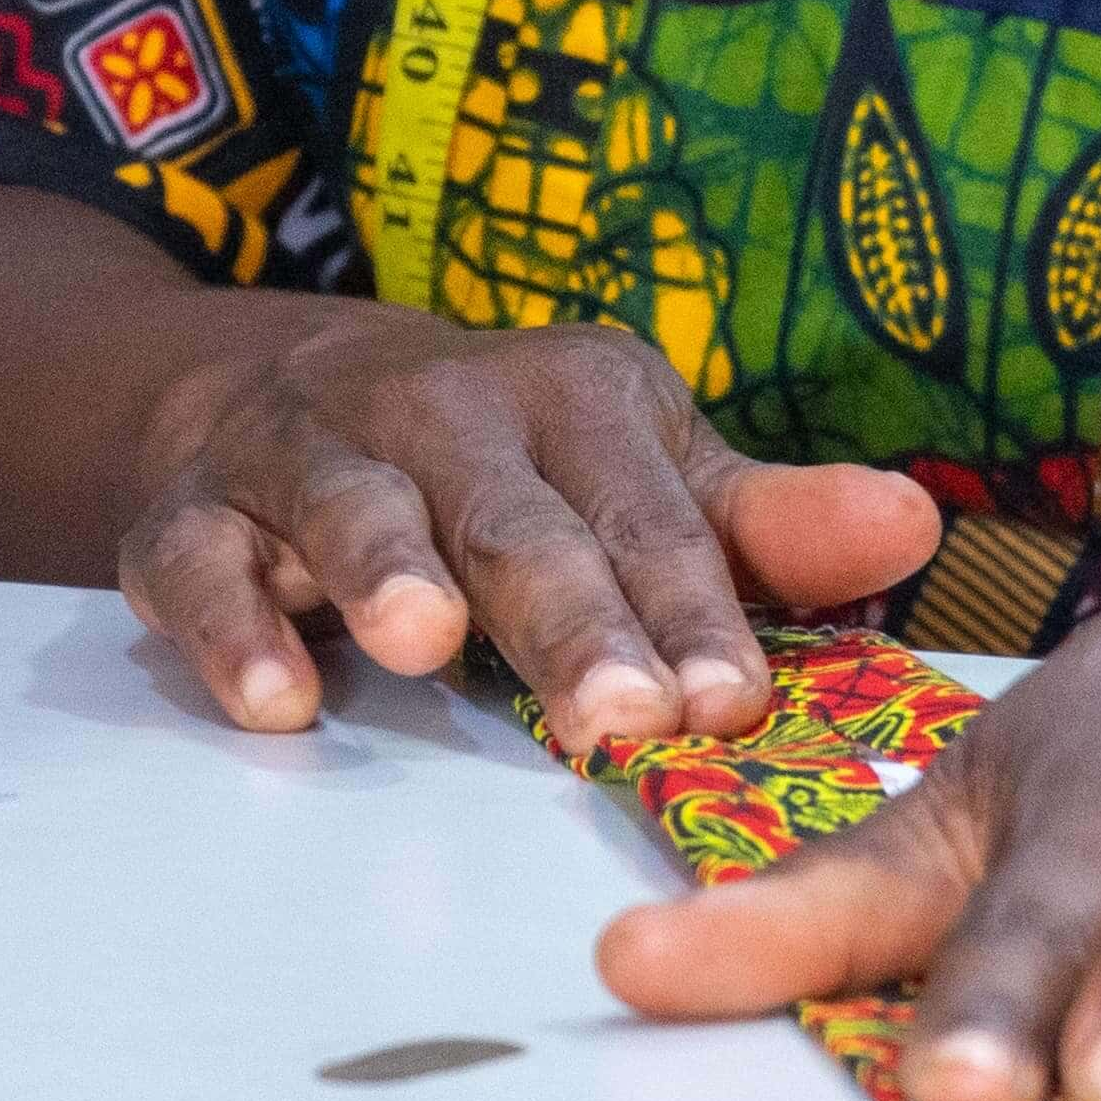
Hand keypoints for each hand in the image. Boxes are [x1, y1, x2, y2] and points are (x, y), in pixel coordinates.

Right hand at [116, 307, 942, 748]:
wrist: (277, 383)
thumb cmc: (500, 460)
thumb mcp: (637, 471)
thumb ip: (760, 525)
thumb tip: (909, 527)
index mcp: (570, 396)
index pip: (644, 514)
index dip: (689, 610)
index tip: (729, 704)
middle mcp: (439, 404)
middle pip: (512, 518)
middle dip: (566, 616)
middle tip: (619, 717)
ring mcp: (308, 448)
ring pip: (351, 505)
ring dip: (383, 567)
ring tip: (420, 644)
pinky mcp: (191, 506)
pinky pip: (201, 560)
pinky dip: (228, 622)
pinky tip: (271, 699)